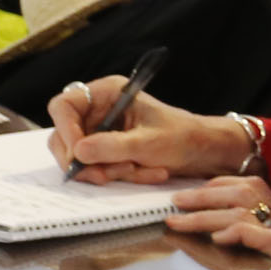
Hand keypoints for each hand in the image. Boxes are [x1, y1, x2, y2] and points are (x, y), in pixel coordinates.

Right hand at [48, 81, 250, 183]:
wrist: (206, 152)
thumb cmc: (184, 137)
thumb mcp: (149, 143)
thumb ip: (112, 147)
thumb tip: (78, 153)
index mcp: (107, 94)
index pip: (64, 107)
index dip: (65, 131)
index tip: (79, 155)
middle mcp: (98, 110)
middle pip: (64, 136)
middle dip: (86, 160)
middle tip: (105, 175)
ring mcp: (99, 131)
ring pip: (78, 156)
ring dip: (103, 171)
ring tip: (136, 171)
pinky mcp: (105, 151)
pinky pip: (93, 167)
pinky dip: (113, 175)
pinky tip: (142, 172)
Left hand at [166, 174, 270, 269]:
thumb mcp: (236, 264)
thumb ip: (211, 246)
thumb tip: (174, 234)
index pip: (252, 186)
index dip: (218, 185)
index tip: (189, 195)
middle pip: (247, 192)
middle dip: (205, 195)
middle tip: (176, 202)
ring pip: (247, 212)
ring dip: (206, 216)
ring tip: (180, 223)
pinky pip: (264, 237)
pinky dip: (236, 233)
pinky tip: (216, 239)